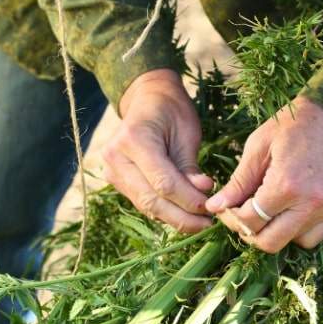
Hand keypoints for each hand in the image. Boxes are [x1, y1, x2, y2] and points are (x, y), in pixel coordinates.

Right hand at [102, 69, 212, 232]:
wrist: (146, 99)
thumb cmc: (171, 111)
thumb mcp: (187, 134)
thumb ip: (190, 168)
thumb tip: (203, 197)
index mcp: (134, 139)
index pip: (163, 182)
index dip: (188, 200)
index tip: (211, 209)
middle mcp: (115, 158)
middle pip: (151, 200)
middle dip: (181, 217)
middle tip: (207, 224)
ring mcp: (111, 171)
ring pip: (145, 206)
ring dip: (174, 218)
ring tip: (199, 223)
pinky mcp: (115, 180)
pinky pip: (142, 202)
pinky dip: (164, 211)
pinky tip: (184, 215)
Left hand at [206, 95, 322, 252]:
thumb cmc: (294, 123)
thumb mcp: (258, 146)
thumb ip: (238, 181)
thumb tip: (215, 206)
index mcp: (286, 186)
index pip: (249, 221)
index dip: (230, 218)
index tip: (224, 206)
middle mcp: (309, 204)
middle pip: (269, 242)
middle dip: (248, 232)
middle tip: (240, 213)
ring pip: (292, 243)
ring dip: (273, 233)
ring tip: (264, 211)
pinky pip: (312, 236)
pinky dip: (295, 231)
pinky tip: (286, 211)